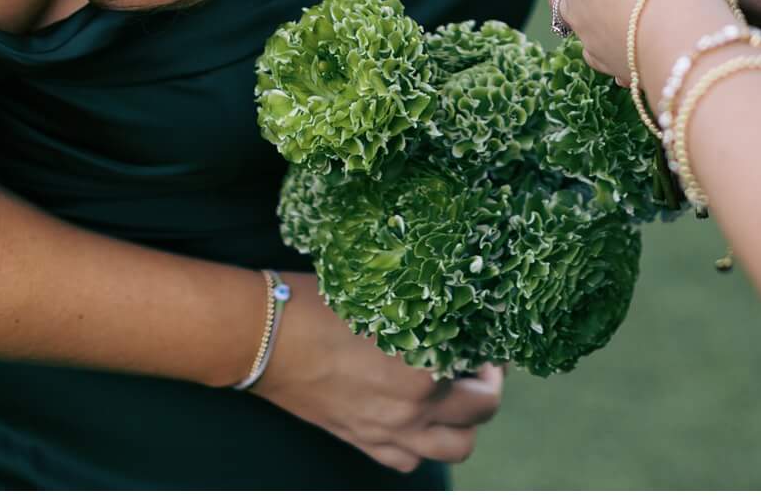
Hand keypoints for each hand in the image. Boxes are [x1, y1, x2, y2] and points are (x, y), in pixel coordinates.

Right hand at [254, 272, 503, 472]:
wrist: (265, 338)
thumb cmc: (326, 305)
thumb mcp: (391, 298)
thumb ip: (432, 314)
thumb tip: (468, 309)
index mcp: (425, 370)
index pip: (488, 371)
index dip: (495, 352)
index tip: (488, 337)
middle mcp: (412, 410)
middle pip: (483, 412)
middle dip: (489, 386)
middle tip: (479, 363)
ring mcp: (387, 432)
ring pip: (456, 448)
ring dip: (464, 423)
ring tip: (456, 395)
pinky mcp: (362, 442)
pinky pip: (408, 461)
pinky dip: (422, 443)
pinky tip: (418, 416)